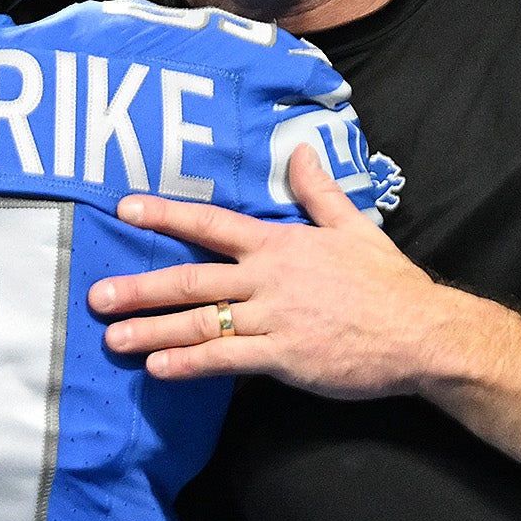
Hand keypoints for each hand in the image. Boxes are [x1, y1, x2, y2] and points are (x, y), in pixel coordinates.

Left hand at [93, 144, 496, 396]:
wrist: (422, 333)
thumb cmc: (388, 283)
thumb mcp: (354, 227)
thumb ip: (319, 191)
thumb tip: (300, 151)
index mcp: (280, 244)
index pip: (211, 223)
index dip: (165, 215)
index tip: (125, 209)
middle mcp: (268, 279)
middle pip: (190, 278)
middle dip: (140, 286)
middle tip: (97, 296)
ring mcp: (274, 319)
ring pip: (200, 322)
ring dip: (152, 331)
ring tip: (113, 339)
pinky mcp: (284, 358)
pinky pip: (226, 360)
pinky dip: (189, 364)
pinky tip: (159, 369)